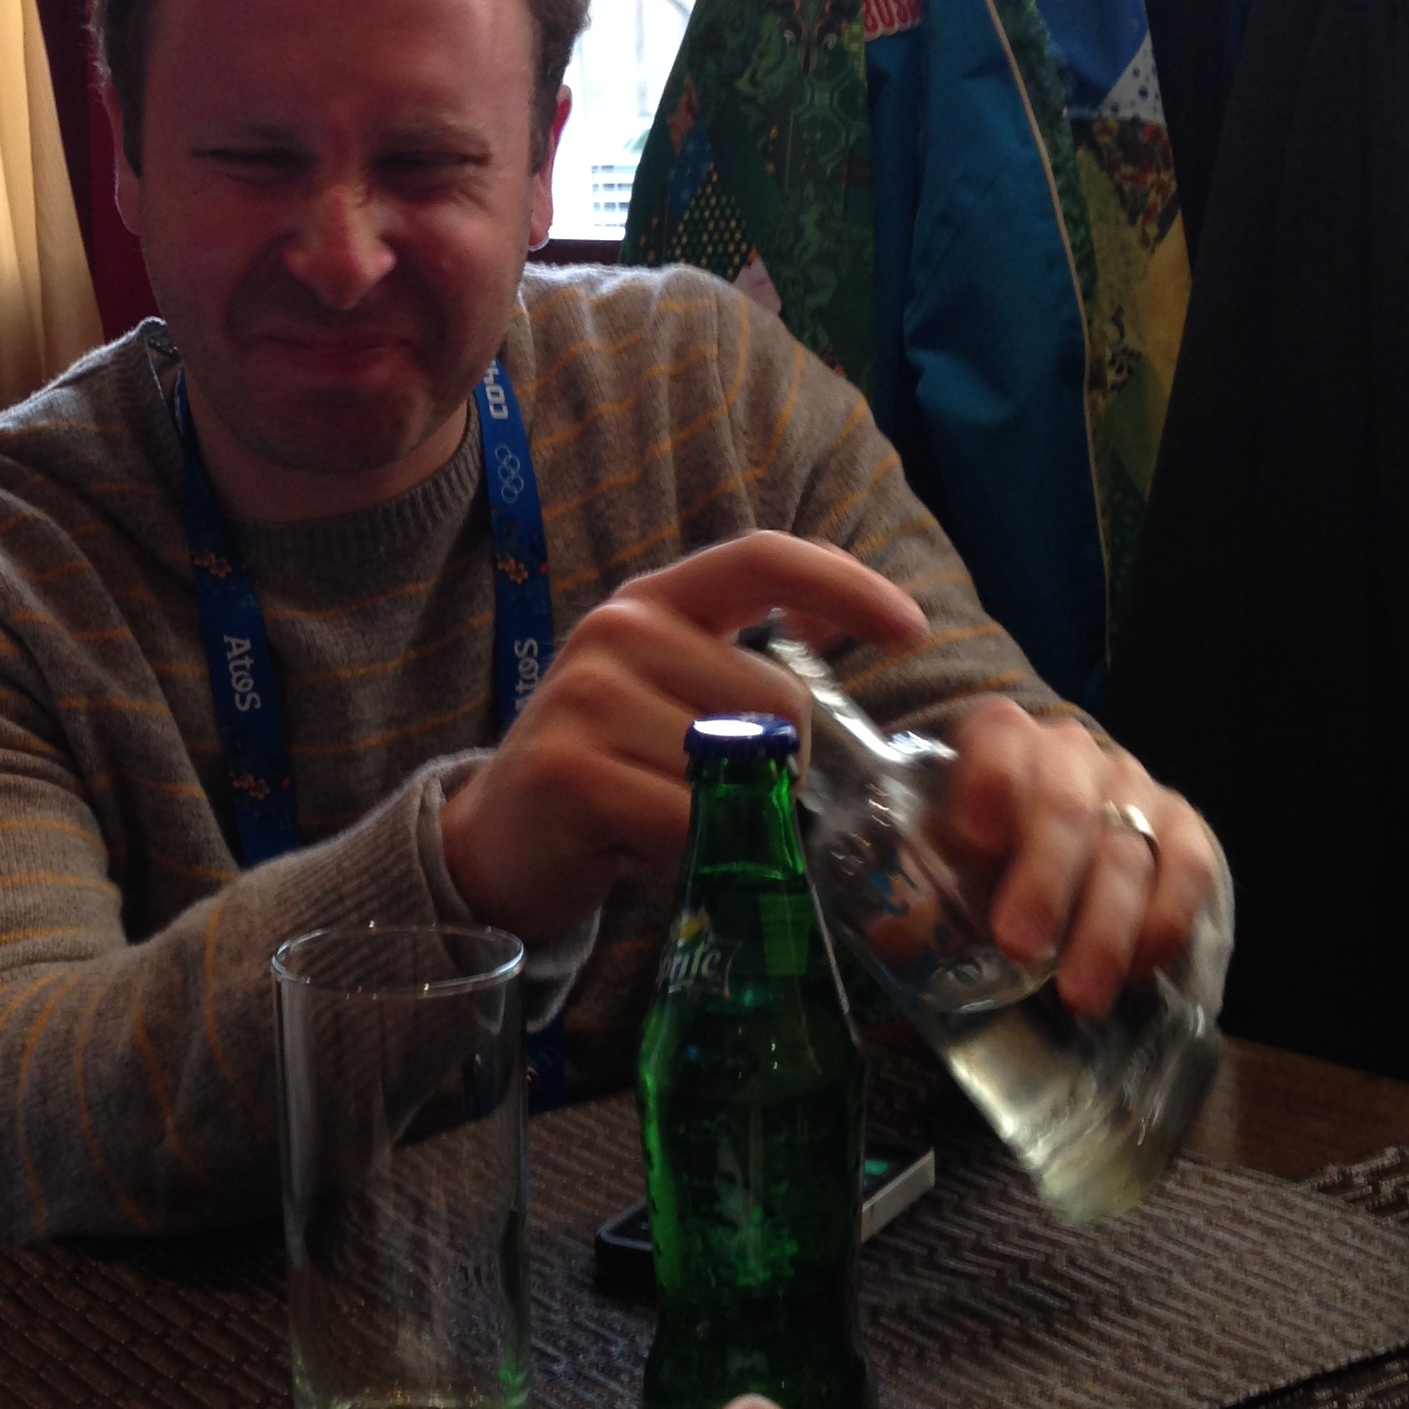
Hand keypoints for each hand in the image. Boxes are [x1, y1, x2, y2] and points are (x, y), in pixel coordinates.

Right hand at [440, 531, 926, 943]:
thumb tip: (879, 626)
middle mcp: (618, 630)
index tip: (909, 629)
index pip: (762, 558)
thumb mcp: (674, 696)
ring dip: (723, 816)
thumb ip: (749, 665)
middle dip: (778, 765)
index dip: (845, 585)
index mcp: (652, 601)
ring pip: (739, 767)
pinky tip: (634, 842)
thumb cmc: (610, 770)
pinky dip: (686, 850)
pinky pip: (692, 821)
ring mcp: (589, 696)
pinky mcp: (573, 769)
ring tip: (660, 814)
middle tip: (714, 795)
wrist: (498, 842)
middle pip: (779, 697)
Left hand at [933, 699, 1222, 1017]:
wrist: (1050, 813)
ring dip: (1103, 928)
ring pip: (1126, 849)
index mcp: (1000, 735)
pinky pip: (1188, 869)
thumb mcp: (937, 845)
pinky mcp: (1180, 824)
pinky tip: (1136, 973)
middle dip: (1044, 879)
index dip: (990, 780)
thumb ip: (915, 885)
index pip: (998, 735)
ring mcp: (1131, 785)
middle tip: (1019, 946)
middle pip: (1066, 805)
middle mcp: (1069, 751)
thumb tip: (896, 939)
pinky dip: (1163, 924)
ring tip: (1077, 995)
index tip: (977, 838)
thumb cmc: (980, 839)